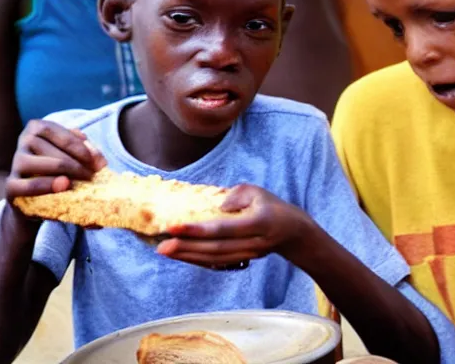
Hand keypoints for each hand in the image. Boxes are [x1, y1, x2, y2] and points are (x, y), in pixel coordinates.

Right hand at [6, 119, 106, 203]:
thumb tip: (96, 155)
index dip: (81, 148)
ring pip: (41, 165)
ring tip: (84, 182)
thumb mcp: (71, 151)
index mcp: (37, 127)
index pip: (60, 133)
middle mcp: (23, 141)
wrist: (36, 194)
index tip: (99, 162)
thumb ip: (83, 147)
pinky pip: (28, 185)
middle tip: (95, 176)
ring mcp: (15, 163)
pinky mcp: (11, 186)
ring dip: (66, 174)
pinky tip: (64, 186)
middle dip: (78, 164)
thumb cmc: (59, 166)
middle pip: (53, 151)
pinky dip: (47, 186)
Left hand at [156, 184, 312, 268]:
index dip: (197, 230)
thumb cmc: (271, 206)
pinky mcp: (243, 260)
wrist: (293, 232)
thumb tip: (217, 204)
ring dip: (188, 257)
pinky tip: (182, 256)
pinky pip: (218, 263)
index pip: (222, 229)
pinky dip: (198, 261)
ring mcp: (248, 255)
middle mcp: (252, 244)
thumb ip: (236, 195)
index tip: (174, 226)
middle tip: (162, 246)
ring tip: (166, 251)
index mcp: (256, 223)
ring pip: (214, 260)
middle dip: (186, 248)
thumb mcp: (257, 192)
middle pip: (215, 249)